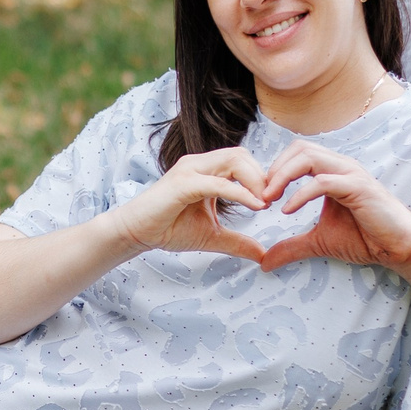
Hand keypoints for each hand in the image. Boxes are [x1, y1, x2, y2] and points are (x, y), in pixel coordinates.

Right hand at [113, 147, 275, 263]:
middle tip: (274, 200)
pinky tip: (255, 206)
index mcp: (207, 171)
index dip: (262, 178)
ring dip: (255, 181)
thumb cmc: (168, 229)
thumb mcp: (211, 236)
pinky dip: (240, 193)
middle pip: (242, 155)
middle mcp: (199, 163)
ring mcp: (190, 170)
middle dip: (263, 176)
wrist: (136, 233)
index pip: (242, 161)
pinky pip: (219, 183)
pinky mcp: (183, 184)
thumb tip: (263, 254)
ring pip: (234, 161)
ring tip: (266, 203)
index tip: (274, 200)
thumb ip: (237, 241)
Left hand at [255, 141, 410, 272]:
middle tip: (259, 195)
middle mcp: (341, 166)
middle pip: (299, 148)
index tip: (259, 194)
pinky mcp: (359, 188)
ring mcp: (351, 174)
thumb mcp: (320, 242)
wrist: (400, 248)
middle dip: (274, 168)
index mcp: (332, 172)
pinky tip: (287, 211)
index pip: (296, 154)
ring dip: (282, 176)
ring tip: (268, 199)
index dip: (274, 170)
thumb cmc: (366, 239)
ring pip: (308, 158)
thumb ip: (292, 246)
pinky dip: (300, 194)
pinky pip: (323, 182)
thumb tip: (265, 262)